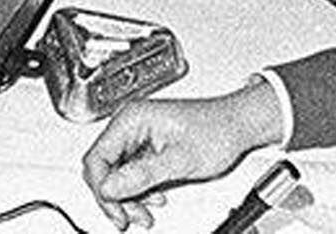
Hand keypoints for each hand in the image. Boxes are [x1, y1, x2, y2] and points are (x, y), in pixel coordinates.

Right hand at [81, 87, 283, 229]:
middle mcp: (131, 123)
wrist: (238, 125)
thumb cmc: (217, 130)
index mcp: (133, 119)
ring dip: (127, 196)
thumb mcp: (179, 159)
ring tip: (144, 212)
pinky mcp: (148, 144)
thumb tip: (110, 187)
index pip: (97, 158)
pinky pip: (131, 171)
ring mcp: (139, 133)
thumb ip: (142, 175)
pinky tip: (153, 198)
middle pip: (103, 167)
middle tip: (128, 217)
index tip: (116, 209)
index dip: (102, 189)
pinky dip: (138, 189)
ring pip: (116, 172)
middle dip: (115, 196)